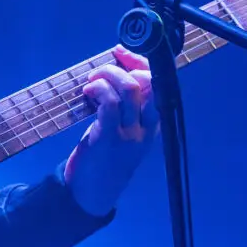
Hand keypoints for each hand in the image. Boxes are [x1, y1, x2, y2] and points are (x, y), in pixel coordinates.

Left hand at [64, 45, 159, 215]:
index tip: (121, 53)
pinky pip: (110, 104)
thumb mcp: (122, 133)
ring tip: (91, 82)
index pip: (158, 84)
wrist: (91, 193)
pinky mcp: (108, 138)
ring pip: (128, 89)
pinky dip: (98, 90)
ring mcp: (129, 134)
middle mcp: (145, 128)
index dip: (140, 63)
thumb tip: (113, 74)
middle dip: (123, 67)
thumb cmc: (103, 159)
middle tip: (99, 72)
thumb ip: (124, 109)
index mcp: (152, 125)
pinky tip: (87, 93)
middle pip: (146, 83)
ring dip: (107, 76)